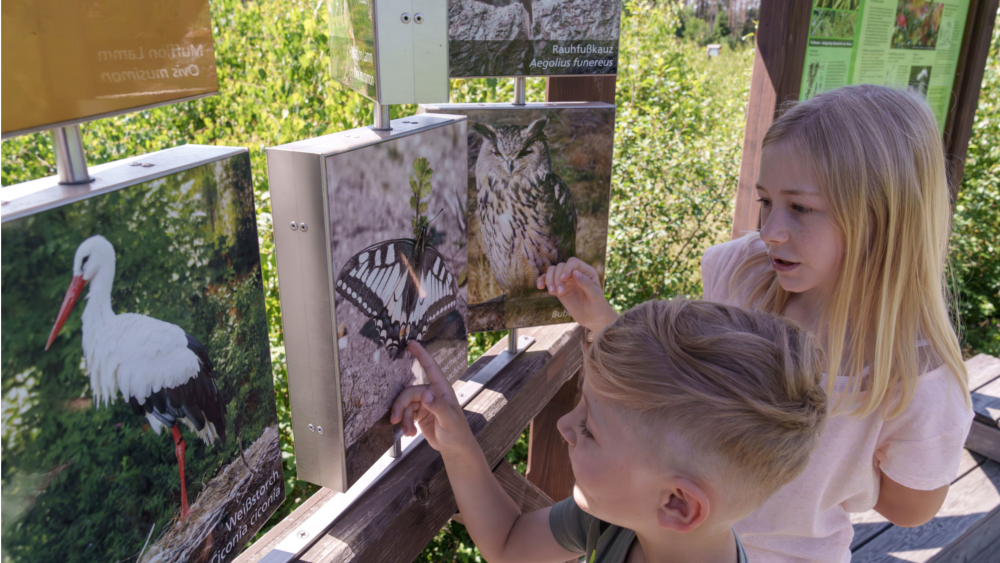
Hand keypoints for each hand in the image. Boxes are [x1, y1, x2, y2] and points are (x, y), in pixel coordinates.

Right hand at [390, 341, 476, 457]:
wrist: (454, 448)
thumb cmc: (457, 432)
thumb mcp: (449, 420)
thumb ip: (438, 406)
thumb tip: (425, 394)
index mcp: (441, 389)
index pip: (430, 368)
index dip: (421, 354)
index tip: (411, 342)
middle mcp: (432, 393)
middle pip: (409, 392)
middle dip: (400, 406)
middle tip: (395, 420)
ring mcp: (425, 403)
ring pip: (405, 404)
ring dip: (403, 418)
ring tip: (407, 432)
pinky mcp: (419, 413)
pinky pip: (405, 414)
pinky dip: (404, 424)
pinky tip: (409, 434)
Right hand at [536, 258, 618, 332]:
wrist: (592, 318)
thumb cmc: (597, 306)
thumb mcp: (594, 295)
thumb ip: (586, 283)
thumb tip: (575, 272)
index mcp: (586, 271)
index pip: (573, 262)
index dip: (566, 268)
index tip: (563, 279)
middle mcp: (575, 273)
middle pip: (560, 266)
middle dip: (557, 278)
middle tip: (559, 292)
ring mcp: (566, 280)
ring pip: (552, 271)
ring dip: (549, 280)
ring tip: (552, 293)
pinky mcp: (559, 288)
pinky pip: (548, 280)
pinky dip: (542, 281)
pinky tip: (540, 287)